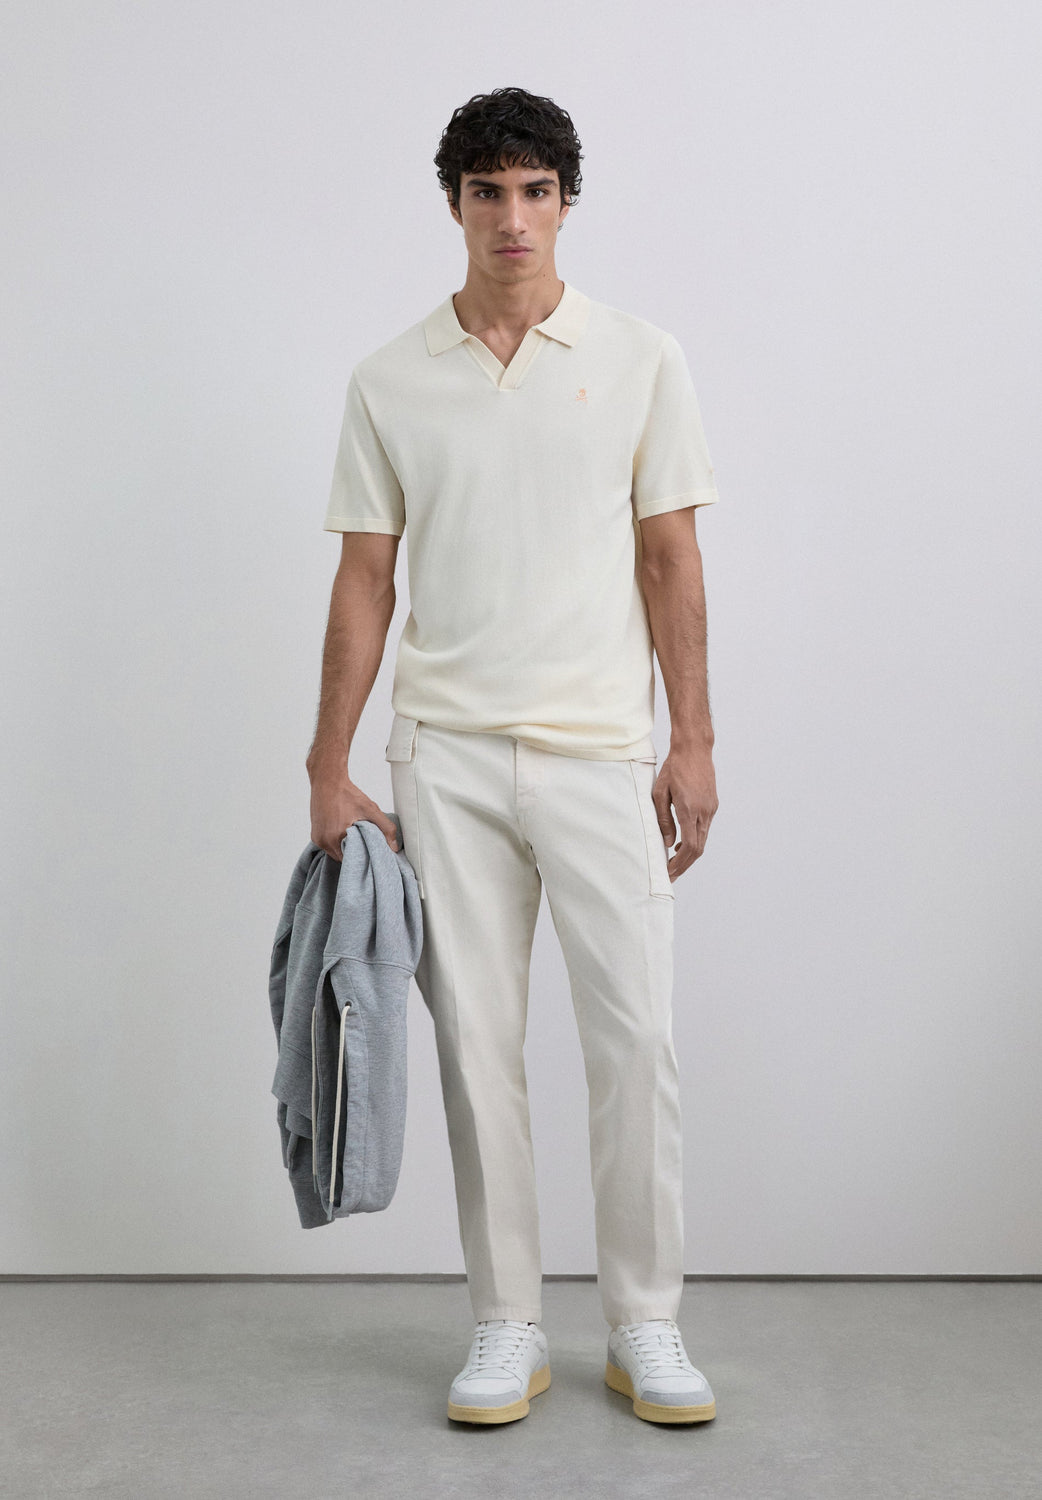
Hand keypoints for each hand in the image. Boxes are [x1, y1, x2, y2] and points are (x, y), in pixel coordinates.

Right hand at [307, 756, 399, 862]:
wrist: (327, 780)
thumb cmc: (346, 793)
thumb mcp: (370, 810)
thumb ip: (385, 828)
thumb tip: (394, 847)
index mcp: (334, 838)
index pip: (350, 861)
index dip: (361, 858)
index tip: (369, 852)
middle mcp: (322, 841)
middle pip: (341, 858)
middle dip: (353, 853)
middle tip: (364, 843)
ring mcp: (316, 837)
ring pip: (334, 852)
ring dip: (344, 847)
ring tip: (355, 837)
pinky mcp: (314, 833)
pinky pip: (327, 845)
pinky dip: (336, 841)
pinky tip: (344, 832)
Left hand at [654, 744, 717, 881]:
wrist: (694, 749)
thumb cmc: (674, 768)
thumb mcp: (660, 793)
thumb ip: (664, 819)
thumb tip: (668, 843)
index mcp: (690, 809)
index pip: (690, 846)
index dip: (681, 863)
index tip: (670, 871)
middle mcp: (704, 811)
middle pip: (698, 848)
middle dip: (684, 864)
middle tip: (671, 874)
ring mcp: (711, 808)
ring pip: (703, 839)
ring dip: (689, 853)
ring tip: (674, 861)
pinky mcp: (713, 805)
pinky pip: (704, 828)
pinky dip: (695, 840)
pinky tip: (681, 842)